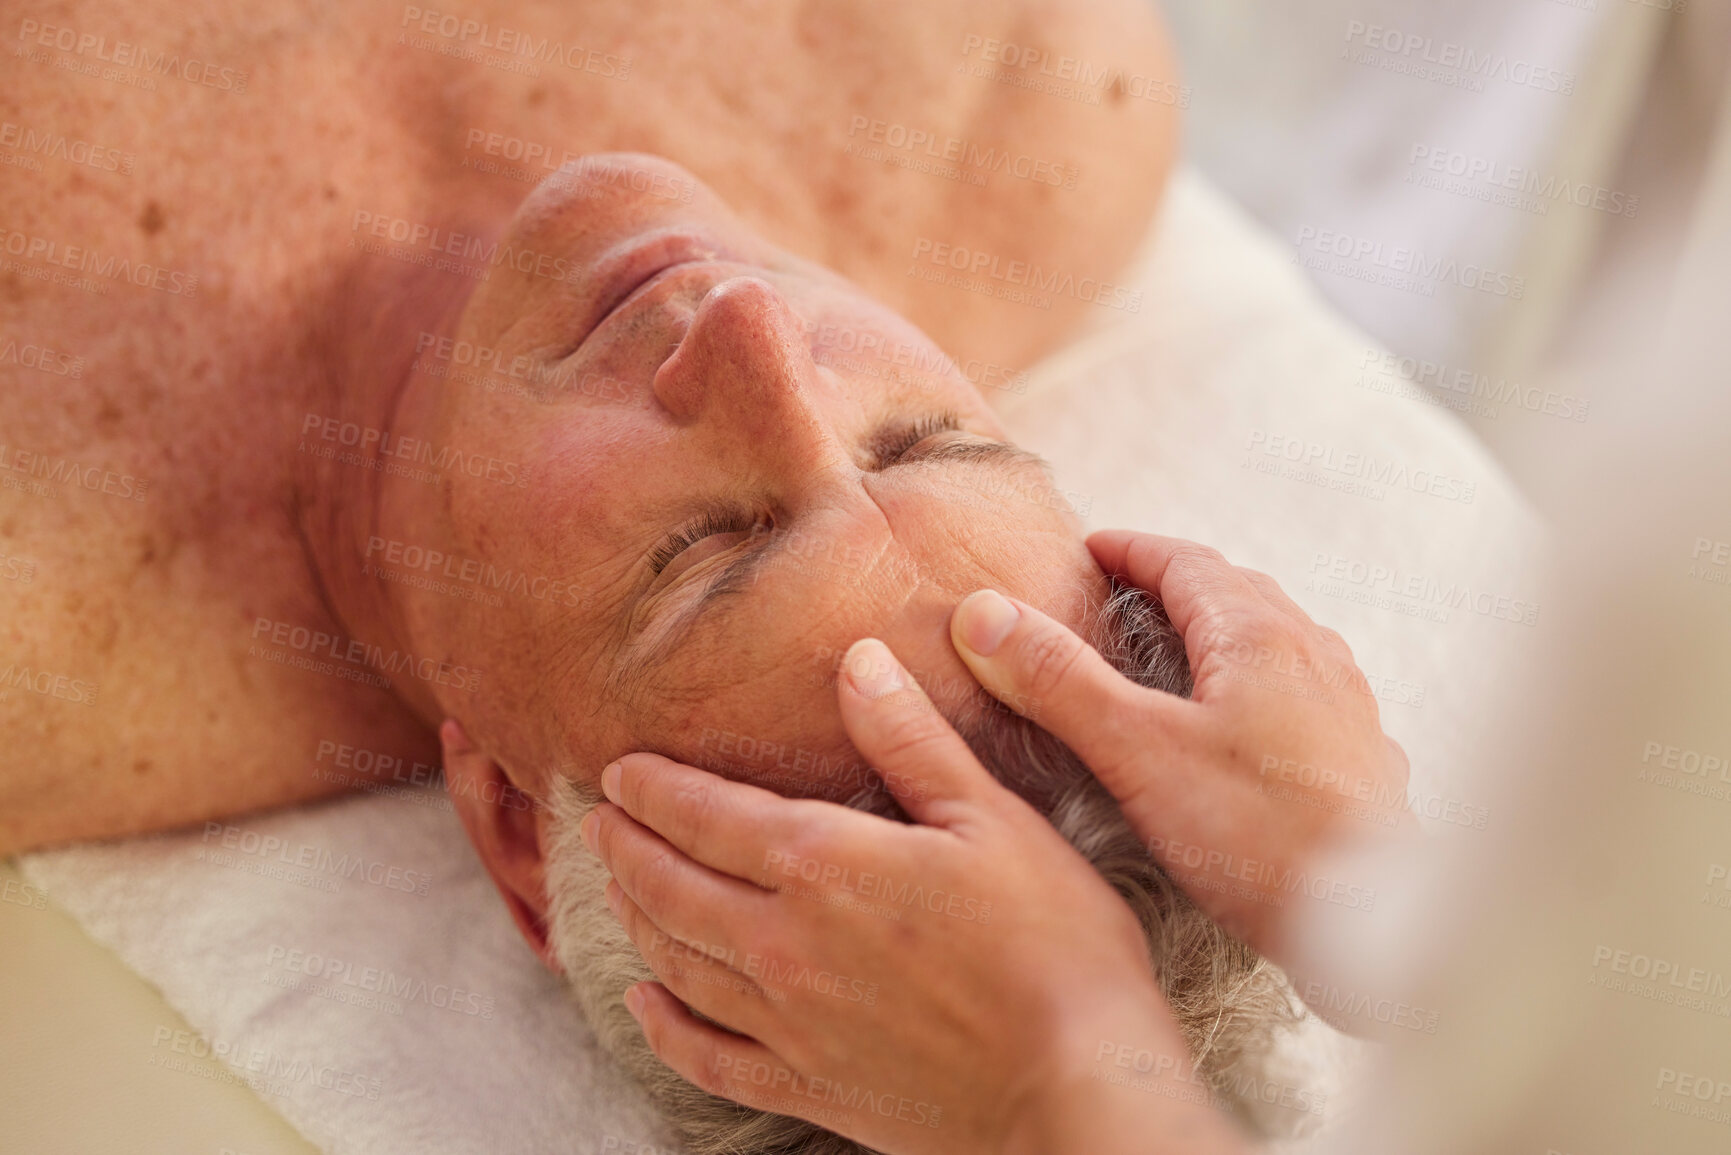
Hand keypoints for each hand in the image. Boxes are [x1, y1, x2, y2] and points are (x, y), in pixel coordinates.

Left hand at [582, 638, 1245, 1154]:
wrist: (1074, 1091)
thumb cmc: (1056, 948)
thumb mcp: (993, 819)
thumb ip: (912, 741)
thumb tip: (857, 661)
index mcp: (825, 865)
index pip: (705, 815)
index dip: (652, 789)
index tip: (618, 771)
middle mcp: (784, 943)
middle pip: (670, 888)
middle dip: (625, 848)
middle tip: (597, 823)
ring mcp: (789, 1022)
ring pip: (677, 964)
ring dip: (635, 920)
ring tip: (617, 890)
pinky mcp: (808, 1086)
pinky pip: (706, 1057)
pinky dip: (662, 1028)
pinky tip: (643, 1005)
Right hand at [948, 530, 1413, 962]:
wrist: (1374, 923)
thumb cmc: (1261, 836)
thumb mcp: (1137, 751)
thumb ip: (1060, 681)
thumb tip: (987, 616)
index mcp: (1258, 635)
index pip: (1185, 561)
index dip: (1130, 550)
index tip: (1089, 551)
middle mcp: (1312, 656)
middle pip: (1235, 595)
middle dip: (1174, 587)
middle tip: (1120, 599)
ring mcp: (1344, 709)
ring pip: (1274, 647)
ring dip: (1219, 638)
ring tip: (1174, 662)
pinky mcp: (1359, 762)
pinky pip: (1301, 700)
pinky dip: (1257, 693)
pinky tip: (1240, 737)